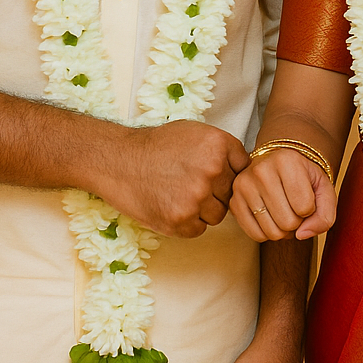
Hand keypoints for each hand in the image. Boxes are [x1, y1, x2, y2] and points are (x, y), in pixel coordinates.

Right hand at [95, 120, 248, 238]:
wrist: (117, 161)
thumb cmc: (155, 146)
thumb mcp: (193, 133)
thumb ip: (221, 149)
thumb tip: (245, 169)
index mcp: (218, 145)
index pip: (243, 168)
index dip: (229, 173)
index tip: (213, 173)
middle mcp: (212, 171)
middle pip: (231, 194)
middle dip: (216, 192)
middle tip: (190, 184)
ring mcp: (197, 198)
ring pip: (217, 215)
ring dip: (203, 210)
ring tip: (179, 194)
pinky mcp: (181, 221)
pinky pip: (199, 229)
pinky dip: (187, 223)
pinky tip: (170, 206)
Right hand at [230, 150, 336, 242]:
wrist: (278, 165)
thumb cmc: (303, 177)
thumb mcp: (324, 189)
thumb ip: (325, 215)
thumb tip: (301, 235)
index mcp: (287, 161)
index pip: (305, 208)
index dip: (310, 210)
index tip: (305, 196)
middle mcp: (261, 170)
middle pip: (288, 222)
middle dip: (297, 222)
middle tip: (294, 207)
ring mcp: (244, 186)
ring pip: (272, 232)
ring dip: (283, 230)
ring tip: (284, 212)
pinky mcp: (234, 201)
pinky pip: (255, 235)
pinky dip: (267, 234)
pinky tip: (271, 218)